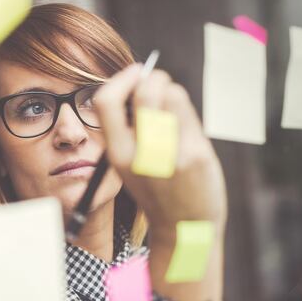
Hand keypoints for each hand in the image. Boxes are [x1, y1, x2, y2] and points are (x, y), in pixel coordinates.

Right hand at [94, 65, 227, 300]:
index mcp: (117, 154)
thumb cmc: (156, 187)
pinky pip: (188, 111)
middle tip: (156, 82)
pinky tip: (183, 123)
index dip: (121, 78)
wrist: (184, 227)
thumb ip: (129, 126)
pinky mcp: (195, 154)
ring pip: (171, 94)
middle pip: (145, 90)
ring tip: (170, 106)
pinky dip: (184, 108)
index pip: (106, 101)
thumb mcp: (129, 161)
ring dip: (170, 90)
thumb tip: (139, 79)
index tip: (134, 73)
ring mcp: (171, 153)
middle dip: (152, 77)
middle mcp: (141, 153)